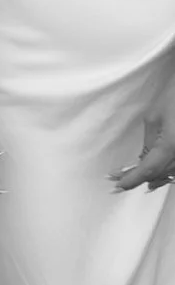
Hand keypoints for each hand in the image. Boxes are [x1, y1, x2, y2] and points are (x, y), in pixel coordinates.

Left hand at [110, 74, 174, 192]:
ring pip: (167, 175)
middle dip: (138, 177)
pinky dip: (162, 173)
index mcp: (169, 147)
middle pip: (158, 174)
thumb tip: (144, 158)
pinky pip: (173, 170)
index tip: (118, 185)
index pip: (148, 169)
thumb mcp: (154, 118)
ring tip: (128, 177)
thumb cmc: (173, 99)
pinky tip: (152, 177)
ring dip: (149, 176)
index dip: (133, 179)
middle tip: (117, 179)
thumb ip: (148, 141)